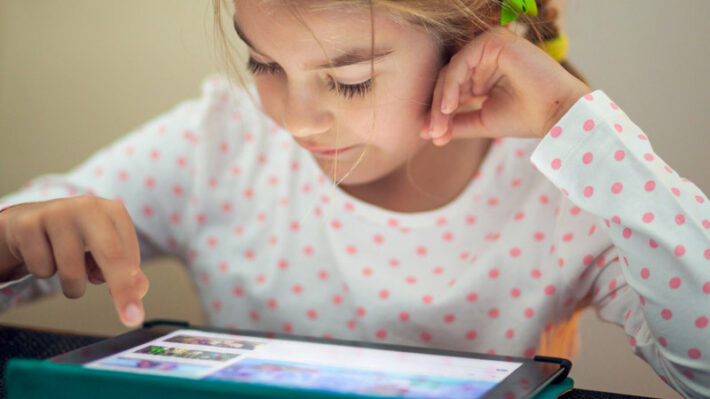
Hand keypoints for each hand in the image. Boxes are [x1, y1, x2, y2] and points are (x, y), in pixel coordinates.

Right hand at [0, 197, 147, 326]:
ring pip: (71, 271)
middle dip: (122, 290)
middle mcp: (87, 208)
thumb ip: (126, 270)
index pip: (129, 253)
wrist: (29, 222)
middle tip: (131, 319)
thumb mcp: (104, 250)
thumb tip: (140, 289)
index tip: (136, 312)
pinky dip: (43, 271)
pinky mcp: (28, 225)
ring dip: (72, 285)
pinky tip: (43, 253)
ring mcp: (56, 213)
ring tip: (68, 269)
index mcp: (113, 212)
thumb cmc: (75, 239)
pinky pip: (41, 269)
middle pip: (111, 255)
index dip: (131, 284)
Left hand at [422, 27, 589, 144]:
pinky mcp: (495, 41)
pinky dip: (452, 84)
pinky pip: (462, 61)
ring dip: (442, 98)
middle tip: (433, 132)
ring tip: (441, 123)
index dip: (439, 111)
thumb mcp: (482, 121)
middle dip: (438, 107)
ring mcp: (490, 46)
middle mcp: (486, 56)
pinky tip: (450, 106)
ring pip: (451, 70)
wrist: (558, 115)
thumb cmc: (527, 118)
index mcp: (483, 72)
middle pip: (447, 78)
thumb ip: (456, 123)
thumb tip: (427, 133)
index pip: (450, 87)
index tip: (430, 134)